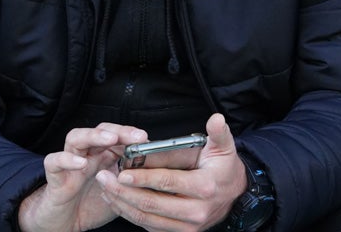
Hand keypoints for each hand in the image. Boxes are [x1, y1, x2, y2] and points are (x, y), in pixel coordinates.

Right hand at [18, 123, 148, 231]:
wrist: (63, 222)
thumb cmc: (90, 205)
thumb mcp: (118, 194)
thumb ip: (132, 183)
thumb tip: (155, 175)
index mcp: (104, 157)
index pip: (118, 137)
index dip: (132, 136)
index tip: (148, 141)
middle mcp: (88, 155)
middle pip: (100, 131)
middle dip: (119, 130)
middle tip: (136, 136)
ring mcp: (70, 164)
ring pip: (76, 137)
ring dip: (94, 135)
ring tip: (110, 139)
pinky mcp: (54, 176)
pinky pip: (54, 161)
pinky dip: (66, 159)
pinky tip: (81, 163)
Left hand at [95, 114, 247, 231]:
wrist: (236, 197)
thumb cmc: (224, 169)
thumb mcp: (225, 149)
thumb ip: (218, 133)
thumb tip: (216, 119)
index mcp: (204, 187)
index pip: (167, 182)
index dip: (143, 178)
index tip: (122, 173)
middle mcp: (195, 211)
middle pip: (151, 203)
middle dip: (123, 192)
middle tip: (104, 178)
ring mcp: (187, 226)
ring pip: (146, 218)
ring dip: (122, 204)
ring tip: (104, 189)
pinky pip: (149, 226)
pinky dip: (130, 215)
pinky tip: (117, 201)